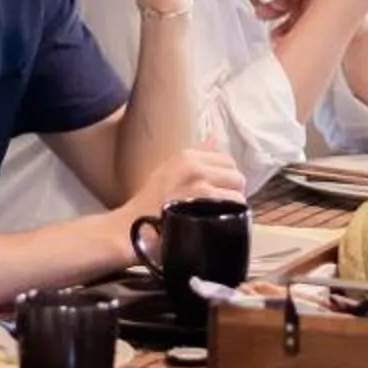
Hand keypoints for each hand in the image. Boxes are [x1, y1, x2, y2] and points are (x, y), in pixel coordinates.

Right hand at [119, 144, 245, 228]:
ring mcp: (198, 185)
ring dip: (233, 206)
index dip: (226, 178)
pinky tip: (218, 223)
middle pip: (236, 175)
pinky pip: (233, 206)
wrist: (130, 229)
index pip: (227, 161)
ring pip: (237, 192)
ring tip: (218, 216)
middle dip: (232, 191)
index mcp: (186, 156)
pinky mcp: (202, 204)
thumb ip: (195, 157)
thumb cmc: (148, 205)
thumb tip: (215, 137)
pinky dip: (231, 217)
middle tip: (219, 206)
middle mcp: (194, 166)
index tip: (218, 191)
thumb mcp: (168, 171)